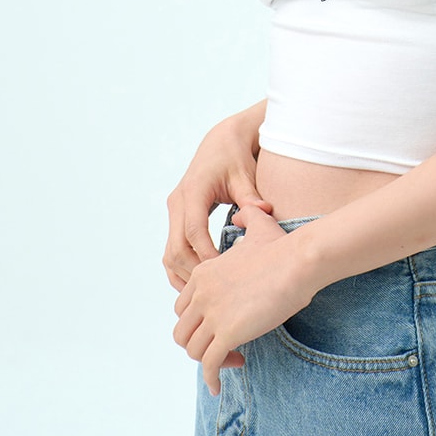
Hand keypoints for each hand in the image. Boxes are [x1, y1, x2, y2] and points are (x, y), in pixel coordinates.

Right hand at [163, 104, 272, 290]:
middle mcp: (178, 202)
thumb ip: (251, 196)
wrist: (222, 141)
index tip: (225, 274)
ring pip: (169, 253)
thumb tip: (265, 212)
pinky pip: (172, 249)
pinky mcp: (178, 217)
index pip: (194, 232)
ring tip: (207, 294)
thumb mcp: (245, 175)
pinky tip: (198, 283)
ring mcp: (174, 210)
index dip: (207, 255)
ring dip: (184, 274)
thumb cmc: (235, 158)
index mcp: (193, 192)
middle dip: (194, 271)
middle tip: (218, 290)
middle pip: (176, 248)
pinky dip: (181, 268)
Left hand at [173, 204, 313, 394]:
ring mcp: (213, 314)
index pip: (183, 309)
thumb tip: (242, 211)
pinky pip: (209, 364)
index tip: (219, 328)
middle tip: (223, 348)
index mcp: (203, 274)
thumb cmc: (284, 246)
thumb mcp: (258, 225)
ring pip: (193, 350)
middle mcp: (201, 294)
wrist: (298, 261)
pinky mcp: (228, 333)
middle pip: (183, 331)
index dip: (197, 323)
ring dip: (208, 361)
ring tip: (232, 360)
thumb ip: (245, 216)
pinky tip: (219, 385)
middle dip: (199, 343)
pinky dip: (211, 378)